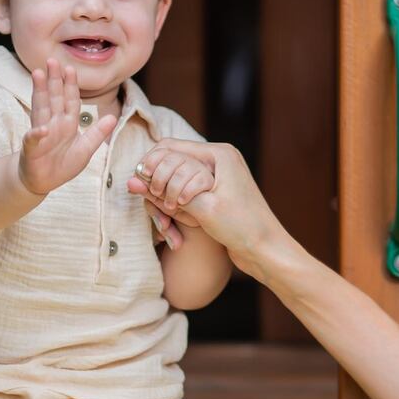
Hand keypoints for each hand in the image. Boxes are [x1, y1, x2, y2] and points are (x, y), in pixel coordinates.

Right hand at [19, 58, 116, 194]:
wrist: (43, 181)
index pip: (70, 100)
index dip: (70, 85)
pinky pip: (34, 140)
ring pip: (41, 109)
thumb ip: (97, 134)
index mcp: (67, 123)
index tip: (70, 68)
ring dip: (40, 92)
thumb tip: (113, 117)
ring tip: (38, 74)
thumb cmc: (63, 164)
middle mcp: (53, 124)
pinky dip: (37, 134)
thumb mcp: (86, 149)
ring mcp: (41, 134)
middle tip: (52, 60)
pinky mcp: (32, 149)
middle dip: (54, 79)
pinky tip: (42, 128)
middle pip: (54, 98)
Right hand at [130, 139, 286, 279]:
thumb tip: (131, 182)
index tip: (148, 194)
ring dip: (166, 206)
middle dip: (159, 190)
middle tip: (163, 214)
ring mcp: (214, 177)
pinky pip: (183, 195)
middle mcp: (216, 160)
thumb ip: (165, 192)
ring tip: (168, 227)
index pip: (168, 148)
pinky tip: (176, 235)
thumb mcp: (202, 208)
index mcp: (218, 153)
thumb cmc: (242, 227)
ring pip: (173, 183)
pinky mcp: (212, 193)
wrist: (267, 250)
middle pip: (169, 164)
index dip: (151, 169)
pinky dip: (176, 212)